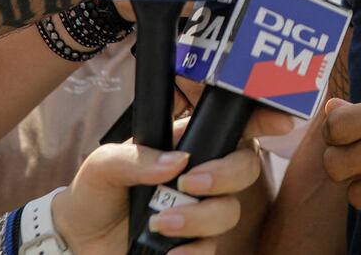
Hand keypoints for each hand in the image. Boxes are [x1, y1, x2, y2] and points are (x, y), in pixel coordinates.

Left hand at [51, 107, 293, 254]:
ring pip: (230, 211)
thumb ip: (136, 158)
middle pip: (245, 167)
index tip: (281, 122)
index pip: (232, 125)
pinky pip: (212, 249)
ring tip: (161, 224)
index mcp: (187, 144)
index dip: (264, 118)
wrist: (80, 240)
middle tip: (190, 185)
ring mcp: (201, 211)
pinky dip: (194, 251)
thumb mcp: (104, 165)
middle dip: (225, 175)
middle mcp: (203, 175)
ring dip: (200, 218)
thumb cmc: (95, 192)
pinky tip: (170, 252)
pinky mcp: (194, 244)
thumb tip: (177, 161)